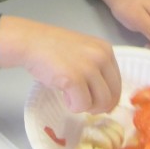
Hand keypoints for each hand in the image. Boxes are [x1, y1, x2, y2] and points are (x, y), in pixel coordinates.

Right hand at [0, 15, 121, 113]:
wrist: (31, 42)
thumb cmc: (53, 48)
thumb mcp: (83, 52)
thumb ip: (97, 69)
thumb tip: (107, 100)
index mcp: (106, 50)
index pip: (118, 84)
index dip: (107, 98)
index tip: (94, 101)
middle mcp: (101, 57)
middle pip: (112, 97)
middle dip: (97, 106)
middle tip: (82, 102)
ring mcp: (88, 68)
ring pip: (100, 104)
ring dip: (85, 106)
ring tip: (71, 96)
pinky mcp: (74, 79)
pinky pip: (82, 105)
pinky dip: (72, 106)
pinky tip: (64, 95)